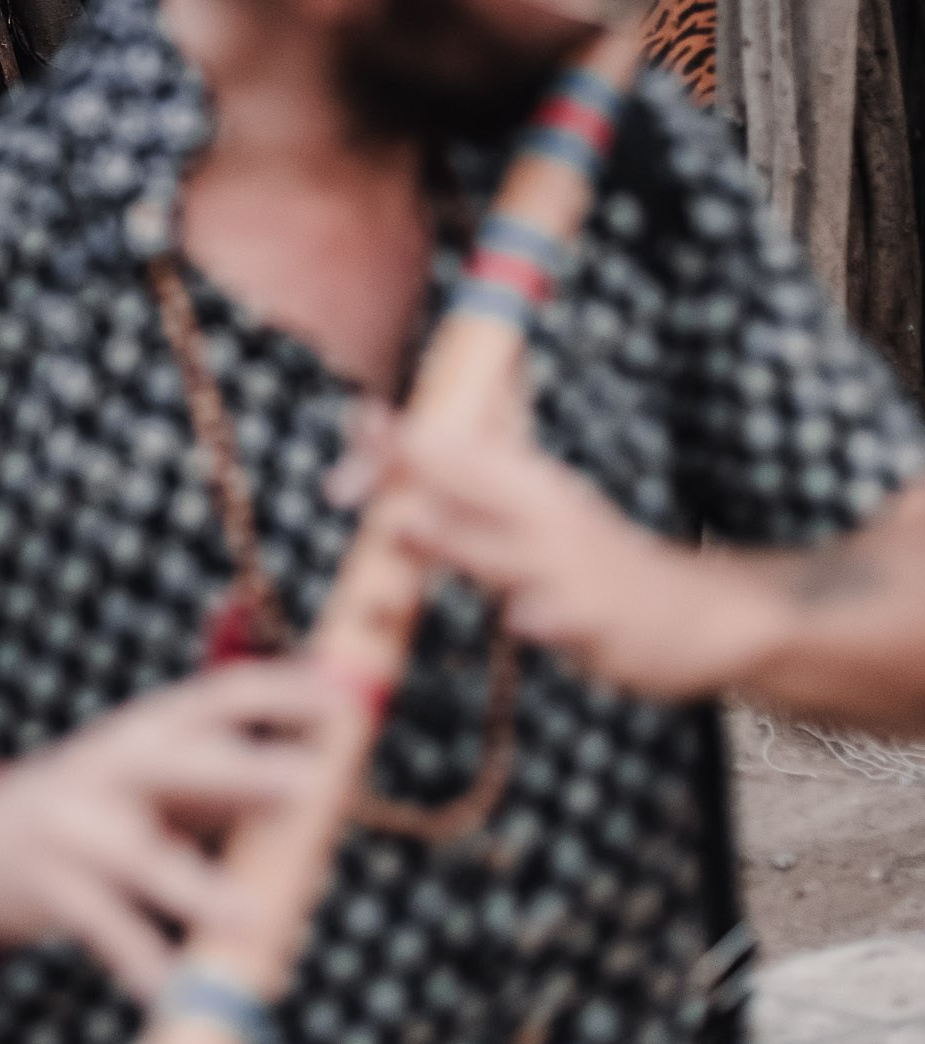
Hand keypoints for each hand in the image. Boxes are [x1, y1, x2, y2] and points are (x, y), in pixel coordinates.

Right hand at [0, 662, 360, 1001]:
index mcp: (149, 728)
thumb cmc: (102, 807)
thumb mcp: (157, 775)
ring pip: (143, 859)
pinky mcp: (54, 891)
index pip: (221, 695)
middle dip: (243, 771)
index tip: (345, 698)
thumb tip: (328, 789)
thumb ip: (229, 779)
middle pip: (179, 761)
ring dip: (199, 890)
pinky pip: (109, 931)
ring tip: (251, 921)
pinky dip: (146, 965)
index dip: (284, 693)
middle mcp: (112, 767)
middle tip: (308, 786)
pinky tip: (177, 995)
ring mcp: (78, 828)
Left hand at [352, 414, 779, 701]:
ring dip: (449, 540)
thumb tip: (427, 420)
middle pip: (470, 483)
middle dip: (410, 473)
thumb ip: (481, 469)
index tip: (357, 419)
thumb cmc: (595, 558)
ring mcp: (569, 570)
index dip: (401, 439)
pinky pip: (566, 622)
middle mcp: (543, 516)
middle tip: (347, 473)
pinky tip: (522, 618)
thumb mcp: (540, 504)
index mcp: (528, 482)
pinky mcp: (599, 623)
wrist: (696, 615)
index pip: (456, 447)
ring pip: (500, 554)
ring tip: (401, 527)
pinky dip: (545, 618)